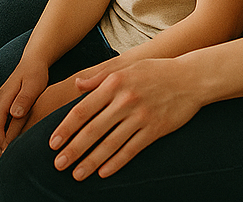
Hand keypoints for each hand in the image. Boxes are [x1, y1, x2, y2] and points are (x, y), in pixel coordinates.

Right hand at [0, 62, 47, 159]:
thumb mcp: (34, 84)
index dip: (2, 145)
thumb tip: (13, 114)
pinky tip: (8, 149)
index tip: (12, 159)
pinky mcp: (0, 108)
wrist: (32, 61)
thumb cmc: (35, 73)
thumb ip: (24, 99)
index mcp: (2, 99)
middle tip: (7, 168)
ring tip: (6, 162)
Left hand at [47, 56, 203, 180]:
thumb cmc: (154, 71)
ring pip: (110, 144)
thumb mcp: (125, 67)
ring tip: (77, 174)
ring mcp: (140, 117)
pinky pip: (131, 150)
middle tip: (58, 164)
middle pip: (93, 129)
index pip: (83, 110)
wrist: (190, 78)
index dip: (66, 128)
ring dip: (91, 161)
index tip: (52, 142)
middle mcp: (124, 101)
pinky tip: (103, 172)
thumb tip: (77, 84)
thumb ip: (99, 77)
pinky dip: (116, 163)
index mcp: (113, 83)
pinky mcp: (155, 130)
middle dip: (73, 149)